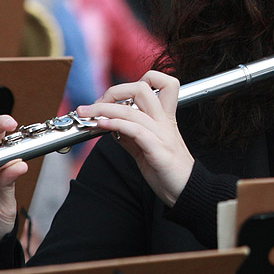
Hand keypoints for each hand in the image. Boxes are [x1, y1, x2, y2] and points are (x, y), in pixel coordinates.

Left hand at [77, 71, 193, 207]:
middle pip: (142, 89)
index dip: (137, 82)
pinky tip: (102, 126)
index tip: (114, 97)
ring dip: (104, 109)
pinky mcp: (159, 151)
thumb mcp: (146, 148)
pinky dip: (116, 124)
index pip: (162, 83)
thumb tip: (110, 124)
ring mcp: (163, 135)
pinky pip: (136, 131)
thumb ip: (130, 134)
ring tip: (87, 114)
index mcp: (165, 117)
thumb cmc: (168, 170)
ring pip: (132, 110)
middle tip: (95, 105)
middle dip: (114, 91)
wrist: (187, 191)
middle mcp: (165, 122)